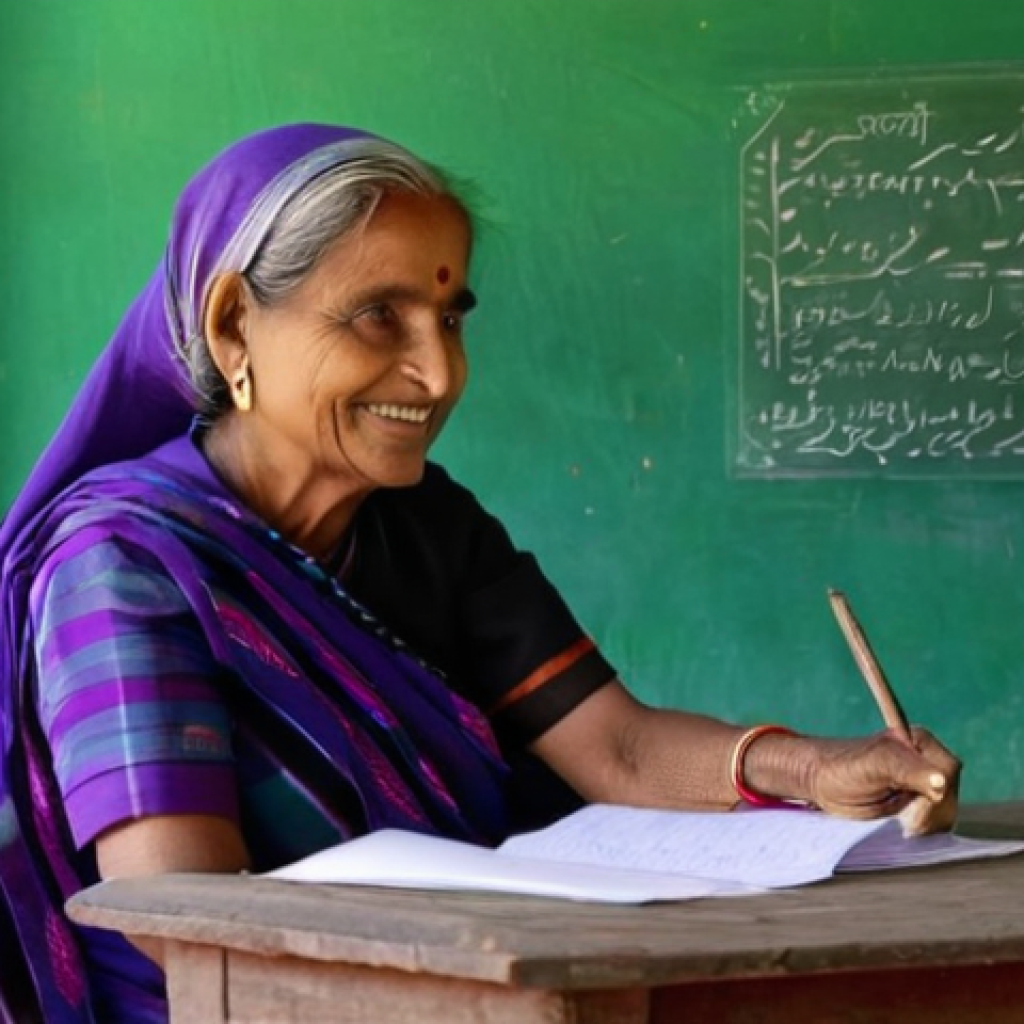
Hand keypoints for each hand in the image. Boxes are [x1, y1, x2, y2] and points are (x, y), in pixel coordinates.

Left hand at [808, 727, 960, 834]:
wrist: (823, 782)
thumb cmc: (843, 767)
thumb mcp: (874, 765)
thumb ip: (908, 770)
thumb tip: (941, 783)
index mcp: (920, 742)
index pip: (947, 772)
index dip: (935, 798)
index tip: (911, 816)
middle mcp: (926, 759)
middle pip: (951, 794)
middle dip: (931, 814)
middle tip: (904, 821)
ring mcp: (924, 781)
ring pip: (948, 810)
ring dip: (929, 824)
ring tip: (901, 821)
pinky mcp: (920, 800)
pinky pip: (939, 820)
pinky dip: (926, 829)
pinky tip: (905, 824)